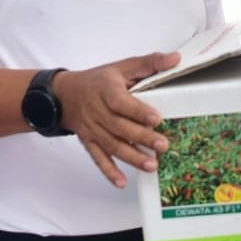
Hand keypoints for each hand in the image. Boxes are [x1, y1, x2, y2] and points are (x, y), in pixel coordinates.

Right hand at [51, 52, 180, 188]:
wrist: (64, 94)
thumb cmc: (98, 80)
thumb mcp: (123, 66)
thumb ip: (149, 62)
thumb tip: (175, 58)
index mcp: (106, 89)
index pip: (121, 102)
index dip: (138, 111)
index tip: (156, 118)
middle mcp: (97, 111)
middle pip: (119, 127)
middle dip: (142, 138)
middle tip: (162, 145)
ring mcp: (92, 129)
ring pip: (111, 145)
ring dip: (131, 157)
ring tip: (151, 165)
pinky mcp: (88, 142)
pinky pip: (97, 158)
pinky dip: (108, 171)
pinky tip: (122, 182)